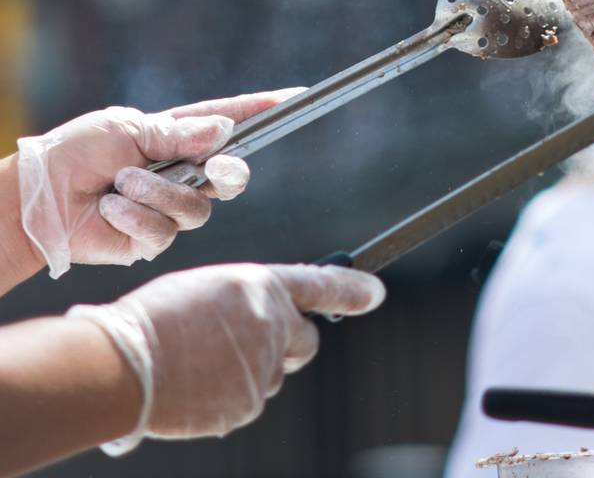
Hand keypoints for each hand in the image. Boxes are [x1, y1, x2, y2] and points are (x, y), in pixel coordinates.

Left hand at [16, 89, 302, 277]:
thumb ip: (178, 133)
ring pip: (198, 208)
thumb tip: (225, 133)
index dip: (260, 111)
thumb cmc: (75, 153)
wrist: (37, 201)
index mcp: (176, 138)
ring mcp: (170, 208)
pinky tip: (110, 210)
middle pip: (232, 176)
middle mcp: (181, 174)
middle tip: (217, 168)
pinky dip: (135, 217)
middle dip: (228, 173)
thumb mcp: (127, 129)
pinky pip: (166, 231)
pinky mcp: (153, 238)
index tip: (291, 98)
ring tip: (119, 186)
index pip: (227, 122)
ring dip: (156, 193)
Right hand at [67, 263, 385, 452]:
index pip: (322, 285)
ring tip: (199, 361)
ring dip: (249, 369)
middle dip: (290, 343)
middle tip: (256, 343)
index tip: (374, 293)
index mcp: (261, 288)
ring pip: (271, 373)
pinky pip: (245, 399)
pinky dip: (225, 394)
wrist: (122, 364)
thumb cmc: (155, 318)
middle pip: (305, 341)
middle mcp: (272, 326)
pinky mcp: (246, 405)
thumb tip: (263, 323)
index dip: (351, 290)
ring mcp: (263, 370)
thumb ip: (246, 304)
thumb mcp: (207, 290)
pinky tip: (193, 384)